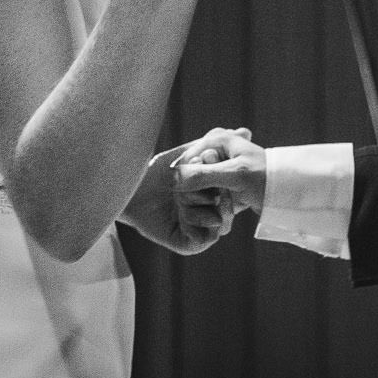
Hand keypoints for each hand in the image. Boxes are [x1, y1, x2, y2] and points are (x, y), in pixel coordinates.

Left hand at [124, 140, 234, 254]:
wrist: (130, 188)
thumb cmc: (158, 171)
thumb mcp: (189, 154)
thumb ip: (216, 145)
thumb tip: (247, 132)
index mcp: (215, 196)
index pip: (234, 192)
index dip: (224, 175)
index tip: (210, 156)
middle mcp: (209, 215)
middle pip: (229, 207)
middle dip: (213, 189)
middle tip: (195, 178)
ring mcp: (200, 230)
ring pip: (219, 222)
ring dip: (199, 203)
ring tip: (180, 194)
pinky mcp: (189, 245)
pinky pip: (205, 237)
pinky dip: (194, 219)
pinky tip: (180, 209)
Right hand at [172, 126, 266, 211]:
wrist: (290, 192)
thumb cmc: (266, 178)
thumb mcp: (234, 176)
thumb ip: (203, 176)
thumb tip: (174, 179)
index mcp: (217, 138)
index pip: (187, 160)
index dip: (188, 180)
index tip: (203, 196)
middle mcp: (217, 149)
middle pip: (192, 172)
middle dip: (198, 191)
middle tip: (216, 202)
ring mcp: (221, 166)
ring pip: (200, 186)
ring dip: (207, 200)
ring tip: (223, 206)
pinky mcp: (227, 182)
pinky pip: (211, 194)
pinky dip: (214, 204)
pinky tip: (224, 211)